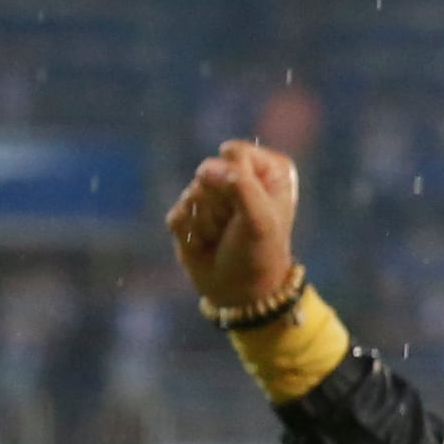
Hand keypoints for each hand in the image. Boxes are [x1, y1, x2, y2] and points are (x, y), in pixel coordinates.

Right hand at [166, 141, 303, 312]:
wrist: (241, 291)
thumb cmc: (260, 252)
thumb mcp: (261, 218)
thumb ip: (240, 185)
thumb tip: (205, 168)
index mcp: (267, 170)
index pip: (235, 152)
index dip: (237, 180)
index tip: (253, 206)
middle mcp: (238, 177)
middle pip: (208, 170)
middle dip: (220, 204)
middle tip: (236, 226)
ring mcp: (211, 195)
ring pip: (191, 193)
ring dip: (207, 222)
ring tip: (222, 237)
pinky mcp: (188, 214)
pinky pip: (177, 214)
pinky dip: (190, 234)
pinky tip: (205, 244)